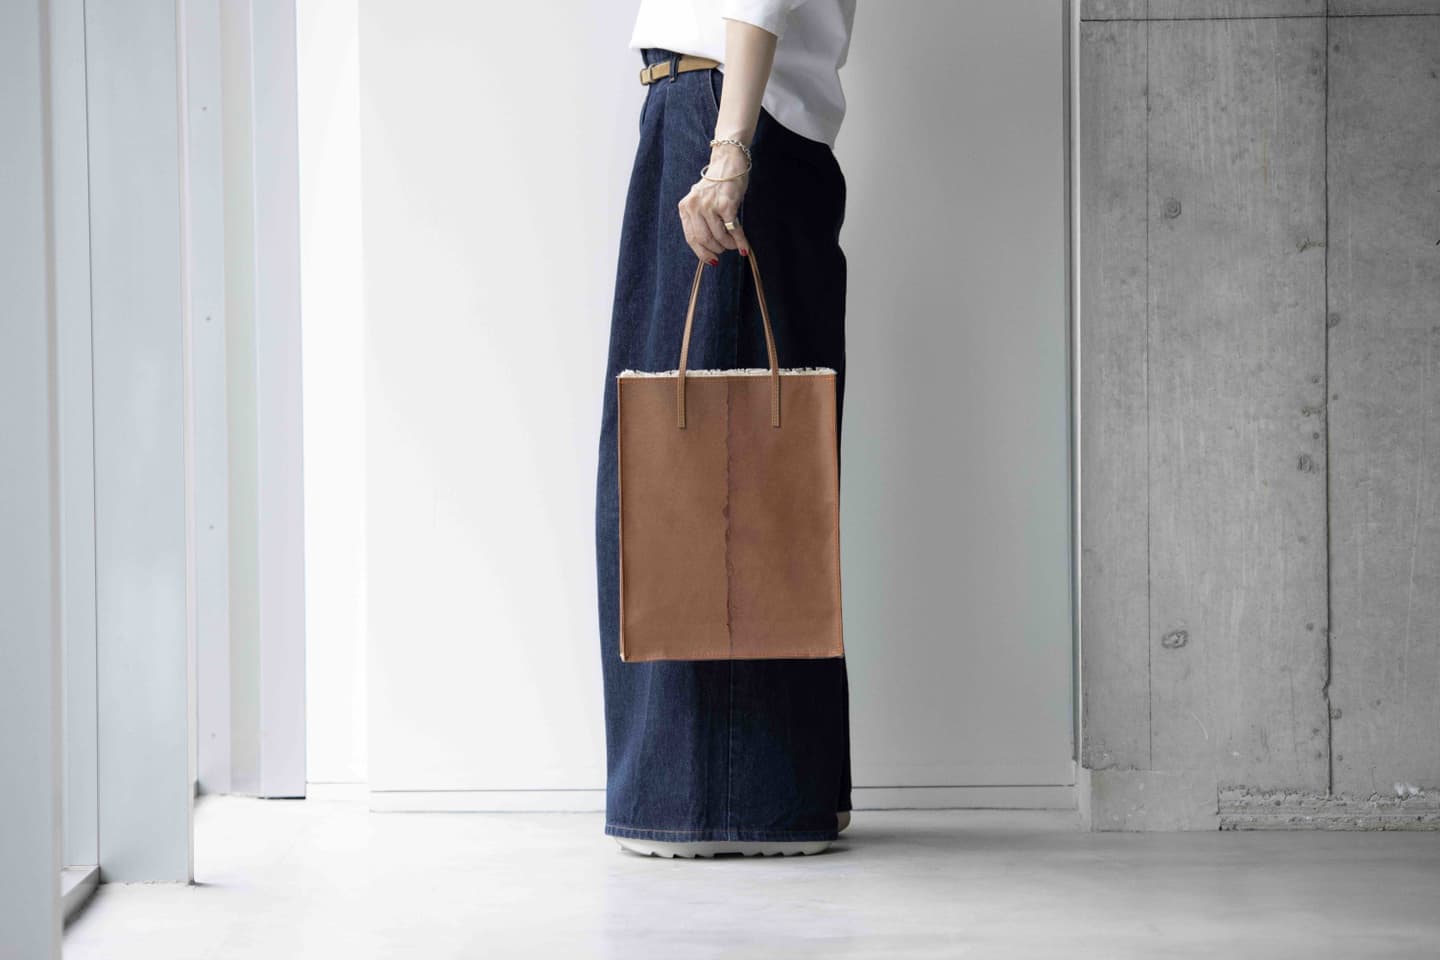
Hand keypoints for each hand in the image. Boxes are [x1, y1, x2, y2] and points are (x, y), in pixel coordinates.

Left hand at [677, 143, 751, 265]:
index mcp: (685, 207)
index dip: (701, 253)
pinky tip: (744, 247)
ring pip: (719, 236)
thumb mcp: (702, 201)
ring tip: (734, 245)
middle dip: (716, 249)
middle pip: (704, 239)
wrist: (729, 162)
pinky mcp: (725, 204)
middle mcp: (694, 206)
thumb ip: (700, 220)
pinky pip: (732, 230)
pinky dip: (739, 241)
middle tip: (725, 250)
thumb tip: (709, 247)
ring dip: (729, 245)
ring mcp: (709, 205)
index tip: (711, 261)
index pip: (691, 238)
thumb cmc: (717, 184)